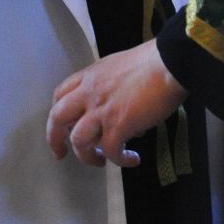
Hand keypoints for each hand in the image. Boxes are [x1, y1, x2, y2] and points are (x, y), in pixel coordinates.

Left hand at [46, 40, 186, 168]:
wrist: (169, 62)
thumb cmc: (153, 62)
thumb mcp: (120, 68)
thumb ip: (112, 90)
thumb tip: (125, 117)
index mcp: (90, 76)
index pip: (60, 95)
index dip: (57, 114)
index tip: (60, 126)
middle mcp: (90, 93)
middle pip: (58, 118)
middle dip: (54, 138)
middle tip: (61, 154)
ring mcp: (102, 109)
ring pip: (78, 140)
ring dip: (86, 156)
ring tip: (100, 161)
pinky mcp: (119, 125)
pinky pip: (110, 151)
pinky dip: (119, 160)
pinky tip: (131, 160)